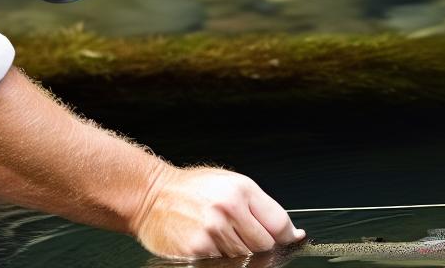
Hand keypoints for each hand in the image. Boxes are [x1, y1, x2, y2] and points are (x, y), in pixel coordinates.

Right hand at [134, 164, 305, 258]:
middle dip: (263, 247)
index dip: (287, 236)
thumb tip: (292, 233)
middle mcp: (228, 209)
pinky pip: (224, 264)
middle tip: (246, 237)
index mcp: (241, 190)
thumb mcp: (230, 184)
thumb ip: (260, 207)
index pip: (279, 223)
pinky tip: (213, 245)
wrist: (153, 195)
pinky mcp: (197, 251)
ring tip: (226, 237)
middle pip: (265, 246)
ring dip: (242, 254)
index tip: (291, 241)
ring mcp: (212, 232)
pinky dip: (223, 259)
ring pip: (246, 258)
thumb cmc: (193, 189)